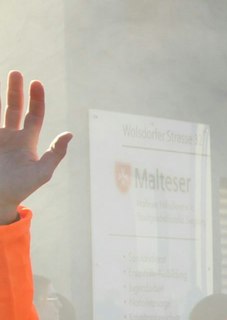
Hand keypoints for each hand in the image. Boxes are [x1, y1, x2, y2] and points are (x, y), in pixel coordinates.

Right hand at [0, 73, 72, 220]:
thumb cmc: (21, 188)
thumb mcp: (42, 172)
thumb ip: (55, 153)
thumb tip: (69, 134)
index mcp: (26, 140)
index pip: (33, 115)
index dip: (36, 100)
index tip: (36, 83)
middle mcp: (10, 135)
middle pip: (13, 107)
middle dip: (15, 90)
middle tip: (15, 73)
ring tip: (3, 77)